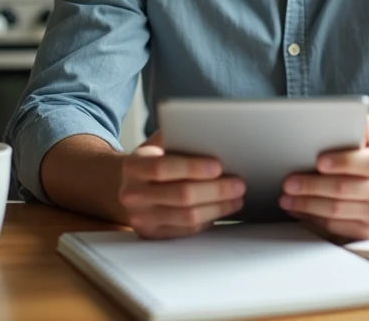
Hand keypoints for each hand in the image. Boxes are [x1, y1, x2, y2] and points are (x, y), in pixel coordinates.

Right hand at [118, 131, 245, 238]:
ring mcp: (141, 218)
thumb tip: (210, 132)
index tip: (218, 166)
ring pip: (187, 217)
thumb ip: (176, 137)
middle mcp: (133, 194)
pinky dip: (208, 219)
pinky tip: (221, 209)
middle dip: (215, 190)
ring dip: (217, 207)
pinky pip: (186, 230)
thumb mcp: (156, 145)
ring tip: (237, 198)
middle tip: (239, 184)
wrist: (129, 187)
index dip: (192, 167)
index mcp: (134, 166)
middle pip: (181, 195)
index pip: (162, 167)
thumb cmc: (152, 162)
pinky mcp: (152, 235)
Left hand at [279, 115, 368, 239]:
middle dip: (313, 186)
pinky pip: (335, 227)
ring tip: (286, 197)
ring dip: (307, 204)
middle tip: (288, 182)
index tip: (319, 161)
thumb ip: (364, 128)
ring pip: (337, 211)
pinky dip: (313, 218)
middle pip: (345, 190)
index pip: (367, 164)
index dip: (343, 162)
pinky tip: (298, 210)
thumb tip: (354, 111)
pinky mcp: (368, 232)